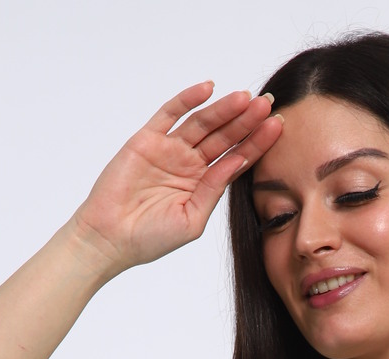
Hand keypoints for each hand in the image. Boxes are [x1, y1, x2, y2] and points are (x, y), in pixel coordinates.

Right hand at [68, 80, 282, 277]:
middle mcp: (189, 164)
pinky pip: (170, 113)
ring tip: (246, 97)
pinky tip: (208, 89)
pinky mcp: (147, 139)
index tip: (278, 127)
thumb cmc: (150, 239)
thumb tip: (237, 161)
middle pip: (224, 136)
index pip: (236, 158)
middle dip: (246, 121)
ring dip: (224, 109)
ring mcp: (169, 150)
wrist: (111, 239)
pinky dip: (188, 99)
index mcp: (203, 185)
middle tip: (267, 104)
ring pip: (202, 123)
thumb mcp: (192, 219)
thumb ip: (214, 190)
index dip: (257, 143)